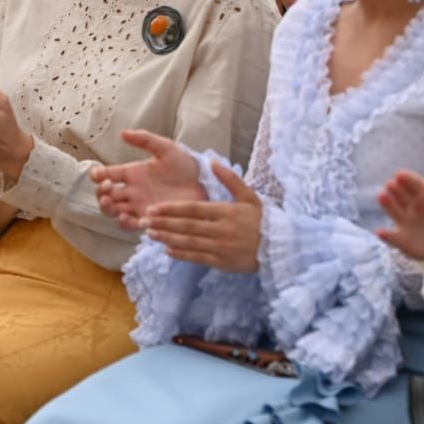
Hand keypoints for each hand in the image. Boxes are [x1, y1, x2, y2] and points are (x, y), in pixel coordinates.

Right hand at [91, 128, 206, 228]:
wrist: (204, 184)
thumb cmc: (186, 165)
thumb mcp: (166, 148)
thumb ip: (145, 140)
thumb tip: (122, 133)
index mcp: (132, 173)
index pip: (107, 175)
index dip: (97, 175)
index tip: (98, 175)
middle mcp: (132, 191)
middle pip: (105, 195)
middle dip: (100, 193)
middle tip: (107, 189)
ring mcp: (139, 206)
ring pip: (113, 211)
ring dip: (107, 208)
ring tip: (111, 203)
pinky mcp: (149, 220)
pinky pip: (130, 225)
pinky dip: (124, 222)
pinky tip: (127, 216)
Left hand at [142, 164, 262, 272]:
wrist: (278, 247)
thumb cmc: (261, 220)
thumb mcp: (249, 196)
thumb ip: (230, 179)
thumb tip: (212, 162)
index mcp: (226, 212)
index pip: (193, 209)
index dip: (171, 209)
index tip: (153, 208)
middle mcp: (221, 230)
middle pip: (187, 226)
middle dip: (164, 223)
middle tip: (144, 220)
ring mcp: (221, 247)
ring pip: (189, 242)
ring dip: (168, 238)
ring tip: (151, 234)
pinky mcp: (222, 262)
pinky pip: (198, 258)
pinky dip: (181, 255)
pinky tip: (167, 250)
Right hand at [376, 169, 423, 261]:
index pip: (415, 185)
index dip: (408, 179)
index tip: (400, 174)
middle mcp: (411, 206)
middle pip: (401, 195)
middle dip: (395, 190)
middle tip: (390, 184)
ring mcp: (404, 221)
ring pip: (394, 211)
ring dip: (387, 204)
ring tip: (381, 196)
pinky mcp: (400, 238)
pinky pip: (392, 237)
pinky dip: (386, 236)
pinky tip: (380, 233)